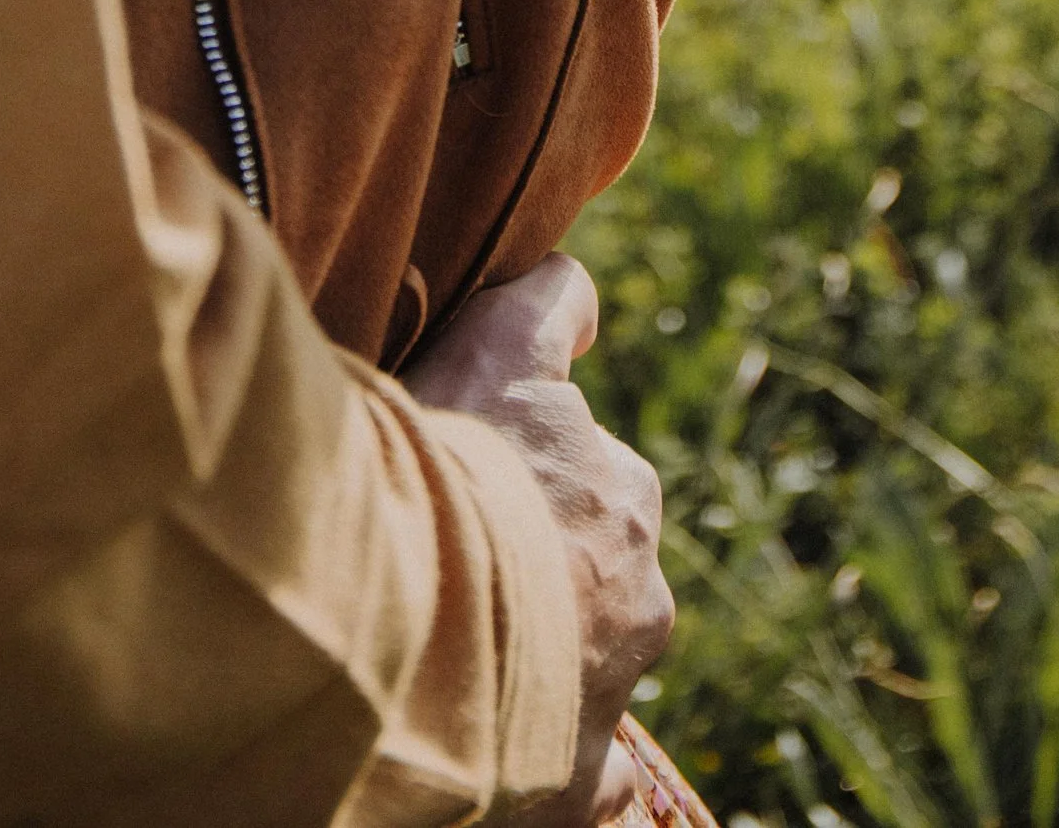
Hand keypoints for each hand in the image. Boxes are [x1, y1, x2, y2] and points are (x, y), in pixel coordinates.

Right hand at [409, 256, 672, 825]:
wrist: (422, 617)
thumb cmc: (451, 470)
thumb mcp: (495, 349)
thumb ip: (545, 310)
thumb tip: (579, 282)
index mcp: (620, 496)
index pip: (593, 480)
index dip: (532, 482)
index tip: (486, 490)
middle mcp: (636, 594)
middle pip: (594, 582)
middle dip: (546, 581)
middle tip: (459, 578)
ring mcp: (613, 699)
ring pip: (591, 678)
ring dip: (544, 669)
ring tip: (455, 663)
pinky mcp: (579, 788)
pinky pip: (585, 790)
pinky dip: (557, 780)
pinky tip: (510, 765)